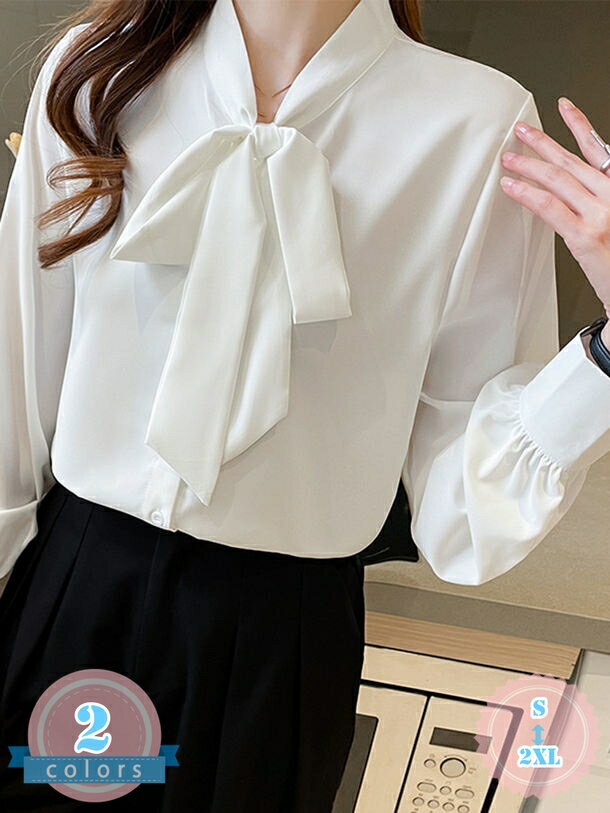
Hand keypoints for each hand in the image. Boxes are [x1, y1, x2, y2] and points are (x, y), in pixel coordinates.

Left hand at [499, 96, 609, 347]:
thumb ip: (598, 200)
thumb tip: (570, 189)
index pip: (598, 149)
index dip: (579, 125)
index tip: (564, 108)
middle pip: (572, 161)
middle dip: (542, 143)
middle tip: (521, 132)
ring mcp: (600, 214)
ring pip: (558, 179)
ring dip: (529, 165)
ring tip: (509, 159)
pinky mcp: (585, 236)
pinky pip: (550, 207)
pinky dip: (528, 193)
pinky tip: (512, 187)